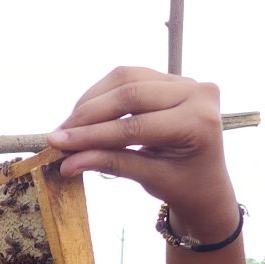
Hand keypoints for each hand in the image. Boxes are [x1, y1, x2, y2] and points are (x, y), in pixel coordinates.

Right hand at [47, 68, 240, 240]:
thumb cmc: (183, 186)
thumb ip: (110, 164)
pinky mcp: (172, 78)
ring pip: (125, 78)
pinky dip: (103, 94)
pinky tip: (85, 113)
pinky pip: (130, 77)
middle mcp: (197, 94)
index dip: (93, 135)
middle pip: (130, 93)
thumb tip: (66, 161)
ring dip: (92, 101)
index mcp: (199, 122)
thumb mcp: (150, 179)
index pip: (135, 125)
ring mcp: (187, 81)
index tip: (58, 143)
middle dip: (88, 115)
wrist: (206, 182)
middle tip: (58, 134)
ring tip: (69, 126)